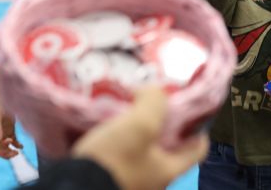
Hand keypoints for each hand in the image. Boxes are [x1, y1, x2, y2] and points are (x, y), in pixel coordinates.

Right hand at [0, 89, 22, 158]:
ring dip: (11, 151)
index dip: (2, 145)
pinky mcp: (10, 130)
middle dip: (7, 153)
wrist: (4, 95)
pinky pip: (13, 141)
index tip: (10, 139)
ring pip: (6, 147)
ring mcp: (3, 133)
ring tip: (18, 152)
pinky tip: (21, 146)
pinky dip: (17, 145)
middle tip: (15, 154)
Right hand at [73, 87, 208, 189]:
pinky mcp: (108, 178)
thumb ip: (154, 102)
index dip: (197, 127)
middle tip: (149, 100)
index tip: (189, 107)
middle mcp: (152, 181)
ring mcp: (129, 182)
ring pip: (139, 150)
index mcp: (168, 170)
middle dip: (159, 122)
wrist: (73, 188)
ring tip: (123, 108)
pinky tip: (103, 124)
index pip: (197, 149)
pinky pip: (117, 155)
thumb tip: (153, 91)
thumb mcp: (140, 124)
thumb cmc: (114, 161)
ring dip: (133, 130)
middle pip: (166, 147)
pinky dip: (114, 139)